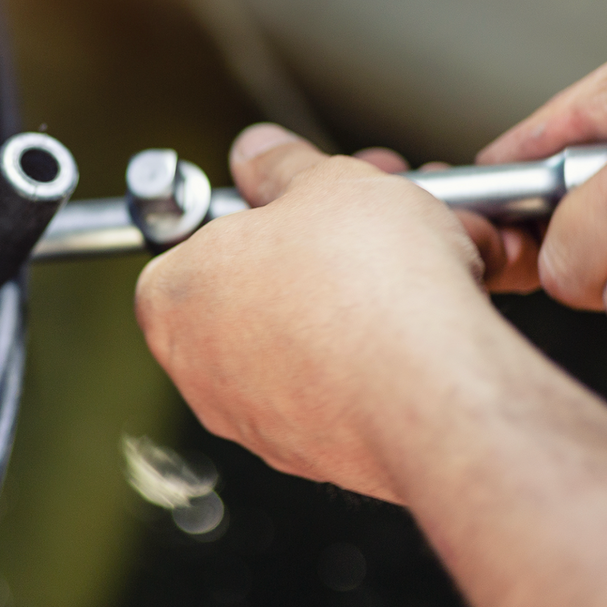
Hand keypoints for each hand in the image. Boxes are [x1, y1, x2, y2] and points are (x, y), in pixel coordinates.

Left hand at [135, 124, 529, 502]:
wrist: (434, 388)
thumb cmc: (369, 287)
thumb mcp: (325, 182)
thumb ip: (282, 165)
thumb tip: (260, 153)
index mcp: (173, 296)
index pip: (199, 242)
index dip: (263, 214)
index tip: (306, 202)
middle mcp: (198, 368)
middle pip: (257, 289)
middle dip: (318, 250)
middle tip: (369, 222)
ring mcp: (253, 418)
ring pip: (304, 339)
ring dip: (354, 298)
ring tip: (412, 266)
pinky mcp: (311, 452)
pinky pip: (341, 386)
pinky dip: (376, 354)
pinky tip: (421, 324)